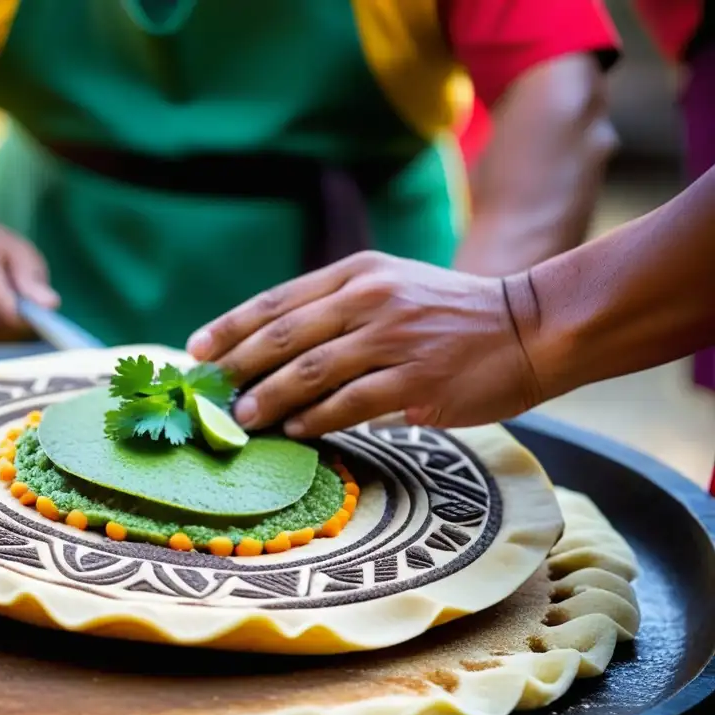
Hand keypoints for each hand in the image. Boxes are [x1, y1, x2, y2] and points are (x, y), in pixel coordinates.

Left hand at [186, 252, 544, 434]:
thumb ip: (337, 307)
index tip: (196, 350)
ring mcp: (395, 339)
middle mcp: (372, 299)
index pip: (278, 300)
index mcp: (359, 272)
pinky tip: (295, 430)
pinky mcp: (417, 380)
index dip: (231, 326)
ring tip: (241, 419)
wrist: (530, 326)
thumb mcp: (392, 286)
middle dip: (237, 366)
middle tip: (208, 393)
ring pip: (311, 372)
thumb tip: (273, 346)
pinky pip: (350, 403)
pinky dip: (316, 419)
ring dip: (268, 397)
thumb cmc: (451, 314)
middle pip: (284, 335)